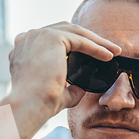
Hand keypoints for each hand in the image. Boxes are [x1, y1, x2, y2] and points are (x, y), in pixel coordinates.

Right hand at [7, 21, 121, 118]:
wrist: (30, 106)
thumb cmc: (39, 104)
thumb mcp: (55, 92)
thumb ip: (68, 87)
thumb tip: (81, 89)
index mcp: (25, 48)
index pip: (55, 39)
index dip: (76, 44)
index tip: (93, 55)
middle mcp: (29, 38)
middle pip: (66, 32)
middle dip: (90, 40)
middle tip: (108, 50)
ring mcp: (39, 35)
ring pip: (75, 33)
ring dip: (96, 41)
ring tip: (113, 51)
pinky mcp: (51, 38)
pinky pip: (80, 40)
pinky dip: (96, 47)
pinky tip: (108, 55)